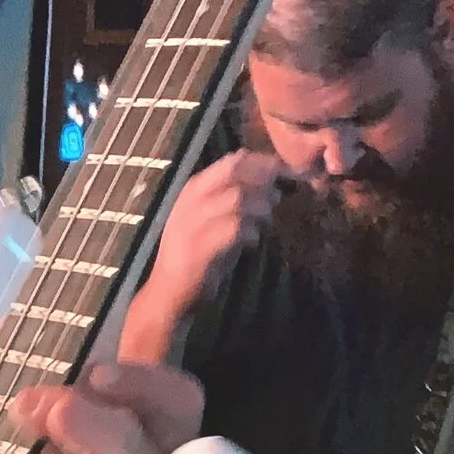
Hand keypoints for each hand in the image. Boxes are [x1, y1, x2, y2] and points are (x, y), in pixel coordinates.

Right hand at [124, 151, 292, 348]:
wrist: (169, 291)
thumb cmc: (195, 255)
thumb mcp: (209, 219)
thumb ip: (233, 200)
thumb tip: (274, 187)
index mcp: (193, 189)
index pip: (233, 161)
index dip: (263, 163)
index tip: (283, 173)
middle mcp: (192, 200)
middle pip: (238, 173)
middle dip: (265, 180)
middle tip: (281, 194)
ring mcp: (195, 221)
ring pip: (240, 198)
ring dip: (261, 208)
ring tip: (265, 222)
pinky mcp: (202, 244)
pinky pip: (238, 227)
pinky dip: (252, 233)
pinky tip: (252, 242)